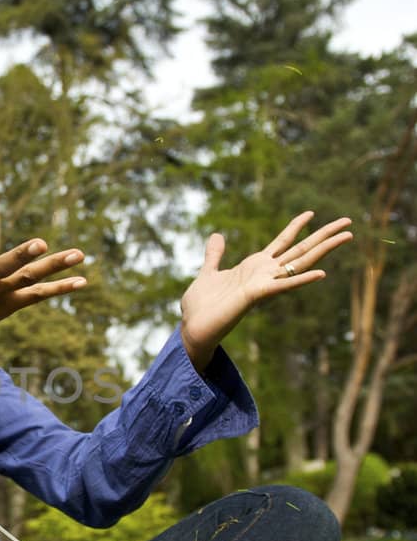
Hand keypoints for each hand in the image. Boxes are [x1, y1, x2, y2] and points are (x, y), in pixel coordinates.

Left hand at [180, 211, 352, 371]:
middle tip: (348, 222)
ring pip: (300, 263)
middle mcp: (265, 274)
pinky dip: (302, 280)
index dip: (296, 226)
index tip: (311, 212)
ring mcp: (264, 284)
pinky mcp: (257, 295)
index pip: (282, 242)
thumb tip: (217, 235)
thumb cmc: (201, 306)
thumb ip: (215, 255)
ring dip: (324, 249)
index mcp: (255, 267)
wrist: (193, 328)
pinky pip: (283, 285)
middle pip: (301, 250)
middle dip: (324, 235)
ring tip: (347, 237)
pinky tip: (322, 273)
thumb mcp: (208, 273)